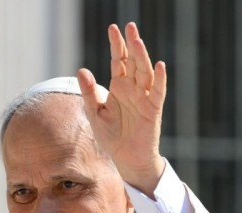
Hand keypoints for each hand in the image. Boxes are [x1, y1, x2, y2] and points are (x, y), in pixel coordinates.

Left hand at [77, 22, 166, 196]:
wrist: (126, 158)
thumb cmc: (112, 136)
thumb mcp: (95, 113)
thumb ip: (89, 93)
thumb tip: (81, 70)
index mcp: (119, 87)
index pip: (119, 61)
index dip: (117, 45)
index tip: (113, 28)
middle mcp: (133, 89)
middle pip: (133, 62)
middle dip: (131, 44)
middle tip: (129, 26)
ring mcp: (145, 98)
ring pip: (145, 72)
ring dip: (142, 57)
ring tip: (137, 41)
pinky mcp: (153, 110)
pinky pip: (158, 92)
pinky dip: (160, 79)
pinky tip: (159, 65)